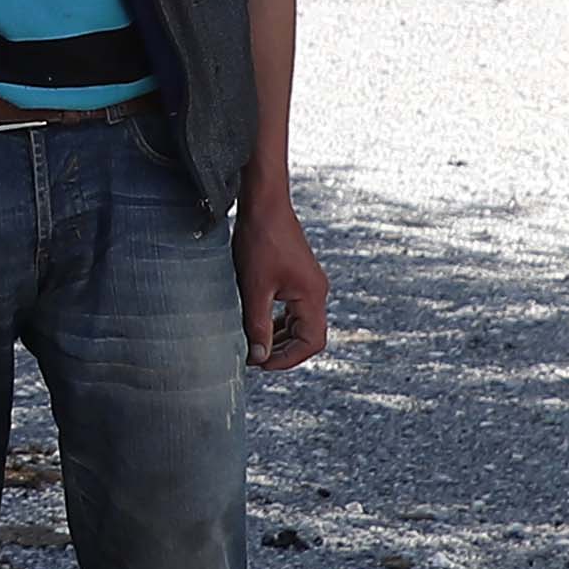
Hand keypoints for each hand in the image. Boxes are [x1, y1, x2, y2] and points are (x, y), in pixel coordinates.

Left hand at [236, 188, 328, 370]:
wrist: (264, 204)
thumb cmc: (260, 241)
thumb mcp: (254, 288)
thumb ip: (257, 325)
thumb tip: (258, 357)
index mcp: (312, 296)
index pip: (312, 342)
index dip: (288, 358)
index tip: (261, 364)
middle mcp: (316, 292)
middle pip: (308, 336)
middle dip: (282, 350)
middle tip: (254, 358)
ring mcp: (308, 284)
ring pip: (299, 323)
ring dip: (278, 337)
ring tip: (253, 344)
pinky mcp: (297, 277)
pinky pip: (292, 309)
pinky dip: (277, 321)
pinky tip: (256, 323)